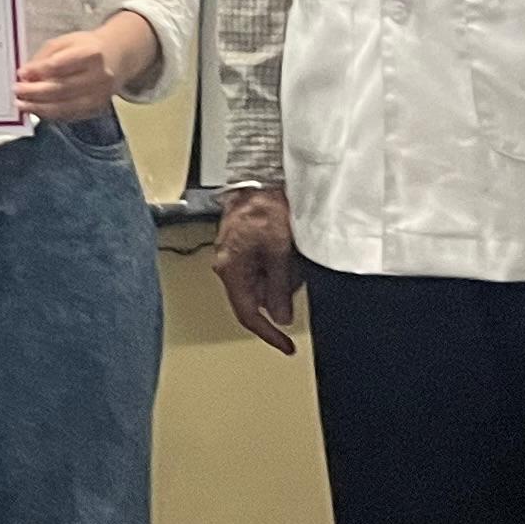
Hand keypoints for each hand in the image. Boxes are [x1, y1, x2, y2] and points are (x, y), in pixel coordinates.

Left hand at [15, 16, 154, 124]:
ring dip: (39, 107)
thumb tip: (25, 74)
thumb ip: (45, 57)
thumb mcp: (65, 42)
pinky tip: (36, 110)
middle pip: (61, 89)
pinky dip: (50, 114)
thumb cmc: (86, 48)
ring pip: (64, 106)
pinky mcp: (97, 109)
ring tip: (22, 104)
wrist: (116, 59)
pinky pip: (69, 115)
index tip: (20, 73)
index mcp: (92, 54)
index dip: (38, 71)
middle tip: (16, 91)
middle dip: (34, 92)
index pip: (59, 66)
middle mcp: (100, 77)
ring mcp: (100, 96)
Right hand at [214, 183, 299, 353]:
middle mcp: (227, 265)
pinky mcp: (241, 246)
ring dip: (281, 279)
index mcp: (230, 269)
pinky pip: (260, 268)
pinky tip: (287, 250)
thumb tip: (281, 316)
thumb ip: (280, 288)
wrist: (258, 178)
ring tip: (294, 256)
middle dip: (280, 295)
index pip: (248, 314)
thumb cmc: (264, 207)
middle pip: (255, 298)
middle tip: (297, 279)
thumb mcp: (280, 252)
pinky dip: (277, 266)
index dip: (269, 333)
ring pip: (260, 283)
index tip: (286, 345)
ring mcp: (233, 256)